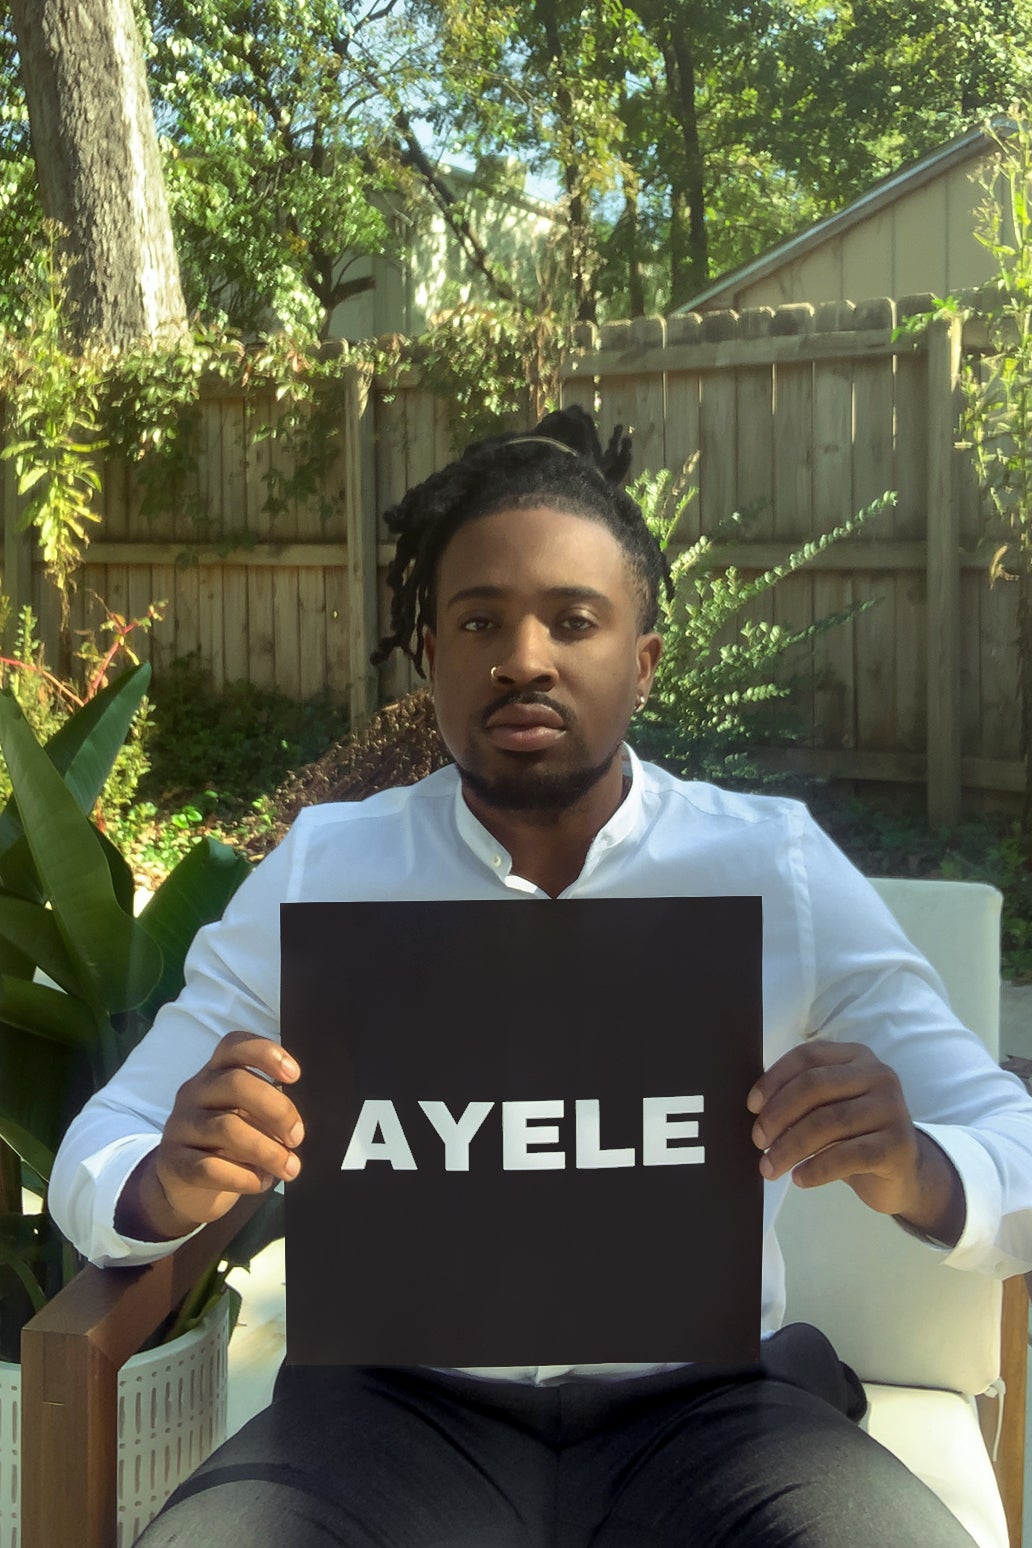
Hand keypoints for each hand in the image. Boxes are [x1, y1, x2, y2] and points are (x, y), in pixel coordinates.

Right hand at [115, 1031, 302, 1240]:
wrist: (184, 1185)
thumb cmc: (228, 1143)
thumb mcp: (248, 1118)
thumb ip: (269, 1110)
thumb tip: (299, 1123)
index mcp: (217, 1073)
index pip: (234, 1046)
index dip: (265, 1053)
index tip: (294, 1076)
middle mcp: (195, 1091)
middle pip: (236, 1083)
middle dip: (277, 1110)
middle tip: (298, 1138)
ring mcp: (180, 1125)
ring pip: (227, 1128)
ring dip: (268, 1151)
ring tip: (289, 1168)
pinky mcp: (174, 1161)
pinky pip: (211, 1167)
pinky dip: (244, 1177)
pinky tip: (260, 1182)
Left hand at [747, 1039, 964, 1245]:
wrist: (902, 1175)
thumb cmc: (854, 1136)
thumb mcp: (829, 1108)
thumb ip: (801, 1098)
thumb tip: (756, 1107)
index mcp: (857, 1057)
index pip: (808, 1056)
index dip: (774, 1079)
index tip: (752, 1106)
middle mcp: (879, 1075)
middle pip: (814, 1086)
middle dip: (778, 1114)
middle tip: (758, 1141)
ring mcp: (892, 1109)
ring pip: (828, 1122)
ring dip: (790, 1147)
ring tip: (770, 1166)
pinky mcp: (898, 1146)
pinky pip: (847, 1155)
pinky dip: (817, 1169)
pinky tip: (800, 1178)